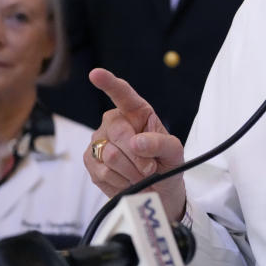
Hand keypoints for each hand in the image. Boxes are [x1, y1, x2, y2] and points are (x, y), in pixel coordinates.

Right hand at [84, 68, 186, 222]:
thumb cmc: (166, 165)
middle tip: (150, 168)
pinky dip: (121, 181)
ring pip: (110, 155)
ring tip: (141, 175)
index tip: (96, 74)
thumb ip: (161, 143)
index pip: (122, 94)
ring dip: (131, 171)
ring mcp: (100, 141)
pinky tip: (128, 180)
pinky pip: (103, 172)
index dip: (109, 83)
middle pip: (118, 132)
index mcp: (137, 112)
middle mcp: (114, 122)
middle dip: (138, 156)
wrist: (158, 191)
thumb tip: (137, 142)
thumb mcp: (174, 153)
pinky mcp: (90, 161)